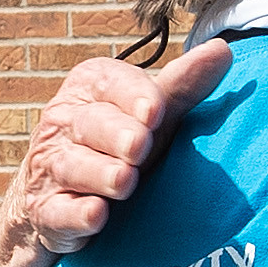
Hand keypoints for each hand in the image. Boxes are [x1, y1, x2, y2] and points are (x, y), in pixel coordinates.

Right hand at [0, 39, 230, 266]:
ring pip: (71, 166)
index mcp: (88, 88)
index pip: (109, 83)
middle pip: (89, 123)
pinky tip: (96, 215)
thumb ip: (183, 86)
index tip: (156, 111)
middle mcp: (62, 122)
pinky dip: (77, 214)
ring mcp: (49, 167)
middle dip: (116, 134)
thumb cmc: (118, 144)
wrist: (61, 196)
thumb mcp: (150, 114)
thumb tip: (222, 51)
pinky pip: (58, 212)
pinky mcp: (45, 211)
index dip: (133, 97)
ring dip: (100, 174)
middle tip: (140, 146)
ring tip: (125, 181)